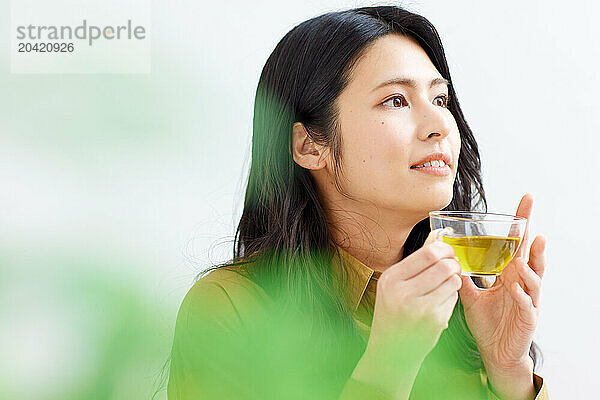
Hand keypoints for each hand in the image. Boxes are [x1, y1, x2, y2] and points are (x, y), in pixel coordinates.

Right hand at [351, 228, 461, 398]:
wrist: (391, 351)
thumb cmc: (393, 313)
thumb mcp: (396, 284)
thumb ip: (417, 260)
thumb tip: (438, 234)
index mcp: (391, 279)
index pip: (428, 253)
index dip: (444, 249)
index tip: (447, 251)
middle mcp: (402, 293)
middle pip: (444, 266)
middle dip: (453, 264)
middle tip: (452, 266)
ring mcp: (420, 309)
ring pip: (453, 281)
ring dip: (454, 280)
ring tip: (445, 285)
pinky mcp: (435, 322)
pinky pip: (454, 299)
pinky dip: (452, 297)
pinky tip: (440, 302)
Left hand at [458, 193, 546, 399]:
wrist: (496, 353)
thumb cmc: (489, 324)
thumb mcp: (472, 297)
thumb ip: (464, 279)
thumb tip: (448, 261)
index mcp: (509, 275)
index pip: (516, 245)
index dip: (521, 224)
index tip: (525, 200)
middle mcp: (521, 284)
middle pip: (531, 255)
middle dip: (532, 236)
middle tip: (532, 216)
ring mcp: (528, 300)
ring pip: (534, 278)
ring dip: (531, 266)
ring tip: (523, 257)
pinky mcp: (528, 318)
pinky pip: (527, 305)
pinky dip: (522, 296)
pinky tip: (515, 289)